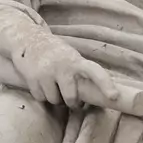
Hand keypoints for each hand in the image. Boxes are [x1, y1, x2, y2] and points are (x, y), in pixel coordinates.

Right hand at [3, 24, 118, 108]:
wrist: (28, 40)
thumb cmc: (56, 53)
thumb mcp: (71, 57)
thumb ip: (80, 72)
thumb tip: (95, 94)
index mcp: (76, 61)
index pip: (95, 71)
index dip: (106, 84)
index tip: (114, 97)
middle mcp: (62, 66)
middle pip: (71, 97)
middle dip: (71, 102)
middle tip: (72, 100)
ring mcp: (46, 72)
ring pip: (54, 100)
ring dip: (55, 98)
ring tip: (53, 86)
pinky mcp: (32, 78)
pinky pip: (41, 98)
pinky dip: (42, 95)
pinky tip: (41, 84)